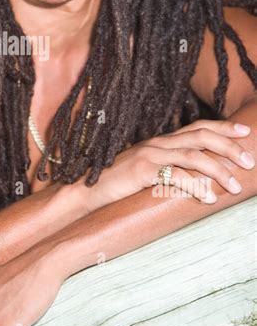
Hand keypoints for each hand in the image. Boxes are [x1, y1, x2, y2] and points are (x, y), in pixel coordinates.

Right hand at [85, 119, 252, 208]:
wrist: (86, 190)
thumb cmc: (119, 184)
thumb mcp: (149, 171)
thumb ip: (170, 168)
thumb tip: (198, 176)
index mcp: (162, 140)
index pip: (198, 127)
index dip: (224, 127)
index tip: (246, 132)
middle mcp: (158, 143)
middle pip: (202, 137)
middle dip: (230, 148)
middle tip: (249, 162)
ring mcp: (149, 155)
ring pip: (194, 156)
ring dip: (219, 171)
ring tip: (235, 186)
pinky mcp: (142, 171)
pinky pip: (175, 176)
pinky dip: (196, 187)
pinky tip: (209, 198)